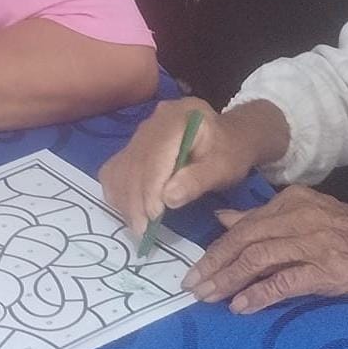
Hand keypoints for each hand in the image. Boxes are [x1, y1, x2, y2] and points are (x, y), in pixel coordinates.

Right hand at [100, 98, 288, 239]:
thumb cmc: (230, 153)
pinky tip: (129, 210)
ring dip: (125, 199)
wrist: (229, 138)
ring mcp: (143, 131)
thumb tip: (167, 198)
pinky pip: (117, 168)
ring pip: (122, 166)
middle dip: (135, 199)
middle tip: (142, 230)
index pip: (155, 154)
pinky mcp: (135, 145)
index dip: (151, 187)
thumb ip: (197, 180)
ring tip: (138, 225)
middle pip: (135, 162)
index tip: (153, 217)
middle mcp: (155, 120)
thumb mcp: (222, 168)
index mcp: (179, 118)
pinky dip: (119, 191)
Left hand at [182, 185, 347, 348]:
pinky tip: (242, 306)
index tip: (194, 267)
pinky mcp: (328, 268)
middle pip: (247, 239)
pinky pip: (286, 281)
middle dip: (215, 264)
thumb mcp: (308, 218)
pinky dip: (260, 294)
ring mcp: (315, 241)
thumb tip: (222, 217)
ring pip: (260, 258)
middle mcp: (302, 216)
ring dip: (229, 280)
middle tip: (191, 287)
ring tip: (208, 297)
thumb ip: (265, 218)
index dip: (216, 247)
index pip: (245, 223)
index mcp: (296, 200)